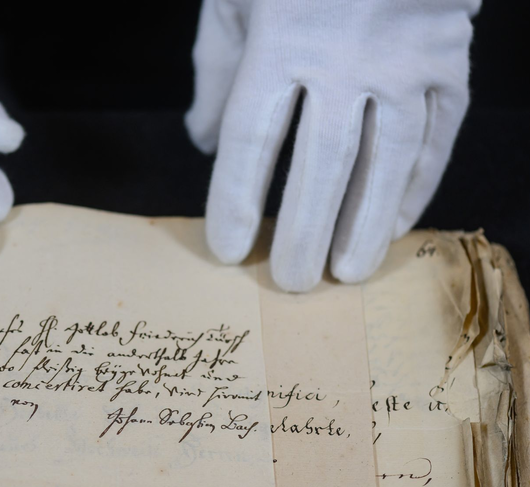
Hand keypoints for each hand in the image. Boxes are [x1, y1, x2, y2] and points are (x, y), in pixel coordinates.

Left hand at [186, 0, 478, 290]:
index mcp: (279, 39)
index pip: (249, 143)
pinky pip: (436, 138)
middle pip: (319, 167)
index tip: (227, 249)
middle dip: (301, 232)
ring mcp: (404, 61)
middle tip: (289, 282)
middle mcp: (343, 57)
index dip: (233, 203)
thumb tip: (202, 142)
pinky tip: (396, 225)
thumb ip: (216, 69)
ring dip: (365, 226)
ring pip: (385, 164)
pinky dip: (416, 187)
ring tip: (346, 274)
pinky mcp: (448, 61)